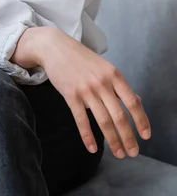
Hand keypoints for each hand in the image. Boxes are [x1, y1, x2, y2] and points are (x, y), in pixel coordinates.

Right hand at [12, 26, 150, 158]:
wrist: (55, 47)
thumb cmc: (81, 58)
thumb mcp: (104, 67)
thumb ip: (119, 85)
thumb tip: (137, 101)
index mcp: (114, 75)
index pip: (132, 102)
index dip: (141, 121)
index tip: (145, 136)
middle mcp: (102, 83)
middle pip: (119, 115)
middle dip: (128, 137)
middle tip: (133, 152)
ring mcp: (86, 89)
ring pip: (103, 120)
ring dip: (113, 140)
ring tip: (119, 153)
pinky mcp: (71, 95)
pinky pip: (81, 120)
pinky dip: (87, 136)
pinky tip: (92, 148)